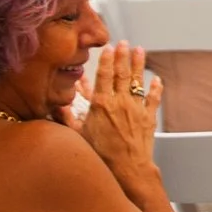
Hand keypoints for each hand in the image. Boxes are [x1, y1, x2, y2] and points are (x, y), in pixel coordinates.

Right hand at [78, 43, 161, 181]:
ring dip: (138, 65)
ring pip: (138, 81)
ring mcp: (136, 109)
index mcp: (102, 104)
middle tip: (124, 43)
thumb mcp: (77, 136)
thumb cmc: (101, 155)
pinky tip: (156, 79)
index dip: (106, 60)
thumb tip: (55, 105)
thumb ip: (66, 118)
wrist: (127, 169)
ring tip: (139, 50)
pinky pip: (153, 99)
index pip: (104, 76)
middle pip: (122, 74)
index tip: (108, 48)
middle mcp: (120, 102)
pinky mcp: (148, 118)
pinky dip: (155, 88)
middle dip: (123, 56)